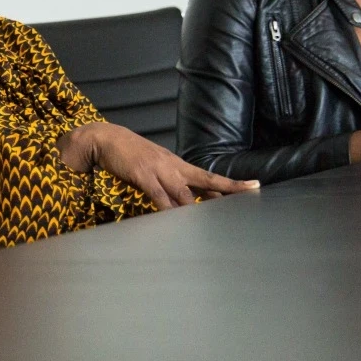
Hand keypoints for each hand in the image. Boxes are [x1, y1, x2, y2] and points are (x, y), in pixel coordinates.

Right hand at [60, 121, 259, 209]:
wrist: (107, 139)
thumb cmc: (131, 156)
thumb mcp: (156, 168)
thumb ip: (170, 185)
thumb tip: (185, 203)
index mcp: (178, 165)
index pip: (210, 176)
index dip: (231, 183)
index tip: (254, 186)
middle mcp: (174, 167)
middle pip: (205, 181)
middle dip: (227, 190)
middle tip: (250, 195)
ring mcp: (158, 170)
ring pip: (184, 193)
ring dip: (197, 208)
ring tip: (213, 221)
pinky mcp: (142, 175)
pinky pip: (158, 195)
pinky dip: (167, 208)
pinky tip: (174, 218)